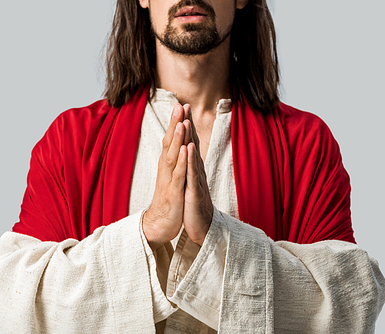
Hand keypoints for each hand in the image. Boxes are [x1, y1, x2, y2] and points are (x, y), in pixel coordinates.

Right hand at [143, 104, 188, 249]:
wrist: (160, 224)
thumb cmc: (168, 199)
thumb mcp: (172, 177)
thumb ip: (174, 160)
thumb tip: (178, 145)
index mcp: (167, 164)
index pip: (171, 139)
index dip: (176, 122)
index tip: (181, 105)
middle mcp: (166, 169)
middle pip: (170, 142)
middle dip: (175, 124)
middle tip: (179, 105)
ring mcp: (169, 180)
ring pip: (173, 156)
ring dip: (177, 139)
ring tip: (181, 122)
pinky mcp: (174, 192)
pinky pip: (178, 175)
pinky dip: (182, 162)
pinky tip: (186, 150)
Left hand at [182, 105, 213, 245]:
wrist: (203, 228)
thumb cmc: (196, 206)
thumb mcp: (191, 183)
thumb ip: (191, 168)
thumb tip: (189, 153)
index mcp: (193, 169)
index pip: (189, 143)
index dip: (186, 126)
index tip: (181, 108)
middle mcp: (196, 171)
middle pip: (192, 144)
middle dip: (187, 125)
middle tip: (184, 104)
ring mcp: (197, 181)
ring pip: (192, 156)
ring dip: (189, 138)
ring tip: (186, 120)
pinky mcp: (195, 192)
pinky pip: (192, 175)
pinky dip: (190, 161)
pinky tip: (188, 149)